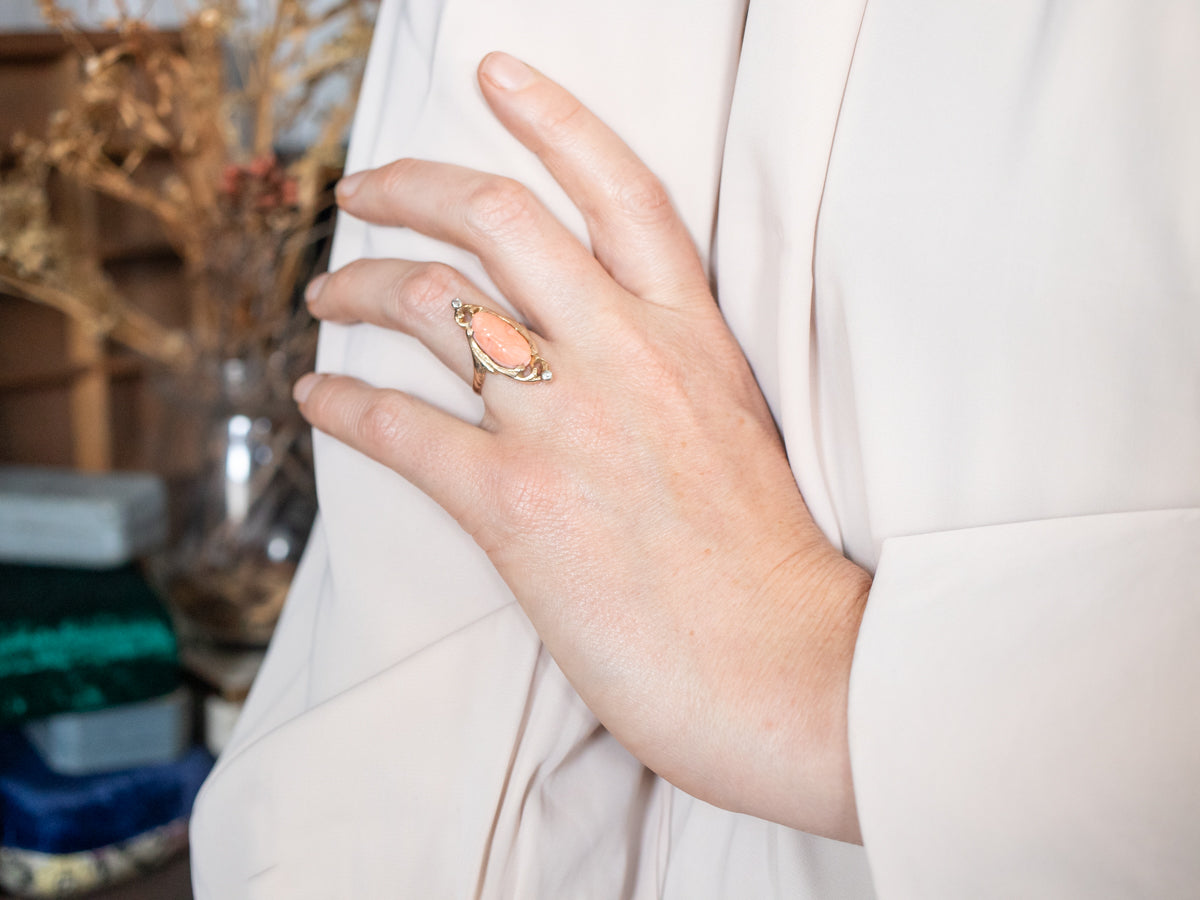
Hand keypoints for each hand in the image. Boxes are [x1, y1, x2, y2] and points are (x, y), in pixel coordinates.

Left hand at [295, 52, 871, 842]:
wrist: (778, 666)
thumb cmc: (760, 560)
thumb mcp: (730, 425)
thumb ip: (662, 368)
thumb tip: (585, 346)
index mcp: (686, 332)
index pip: (618, 188)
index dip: (552, 117)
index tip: (495, 75)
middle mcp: (623, 355)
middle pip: (497, 216)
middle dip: (412, 184)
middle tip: (364, 187)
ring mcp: (565, 423)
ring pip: (434, 305)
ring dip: (359, 285)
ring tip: (324, 291)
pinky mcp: (514, 505)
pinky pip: (398, 426)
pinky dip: (342, 403)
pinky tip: (318, 396)